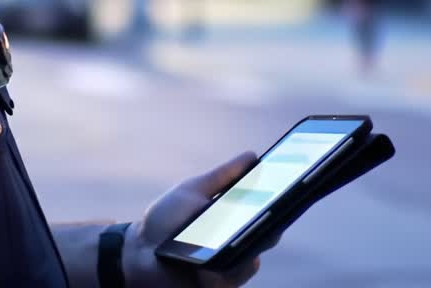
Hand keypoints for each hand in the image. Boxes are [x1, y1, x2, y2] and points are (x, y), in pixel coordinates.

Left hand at [121, 152, 282, 287]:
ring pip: (250, 260)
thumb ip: (222, 176)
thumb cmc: (165, 220)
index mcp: (235, 223)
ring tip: (232, 233)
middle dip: (272, 223)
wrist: (137, 251)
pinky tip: (208, 261)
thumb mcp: (193, 191)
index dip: (282, 203)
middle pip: (267, 237)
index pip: (268, 214)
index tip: (293, 185)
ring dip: (242, 246)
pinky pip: (229, 278)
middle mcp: (237, 247)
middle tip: (276, 208)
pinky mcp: (216, 286)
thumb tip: (252, 156)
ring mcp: (228, 270)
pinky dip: (222, 268)